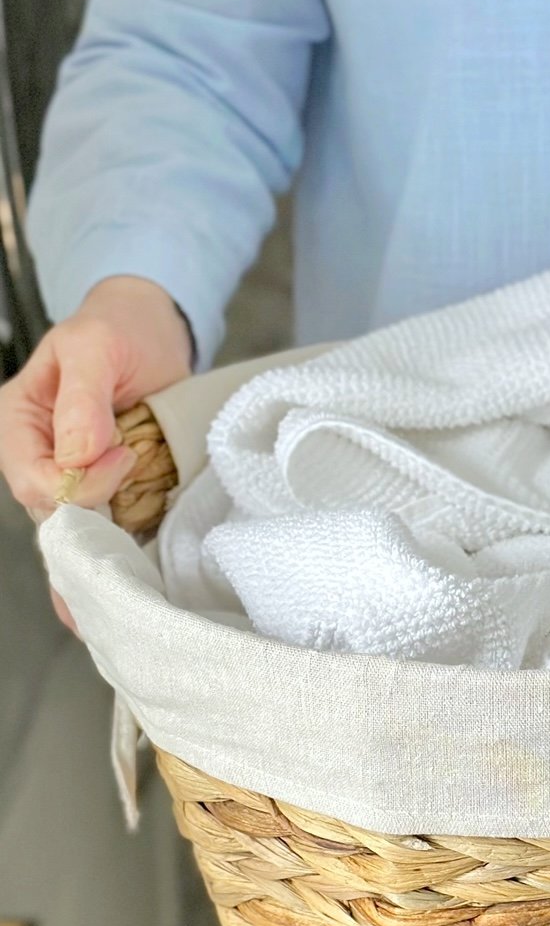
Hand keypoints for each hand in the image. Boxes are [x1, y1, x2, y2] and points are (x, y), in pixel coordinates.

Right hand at [0, 276, 192, 624]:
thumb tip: (78, 454)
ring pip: (82, 532)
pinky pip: (113, 530)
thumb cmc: (118, 329)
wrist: (154, 331)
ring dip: (106, 556)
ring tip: (127, 596)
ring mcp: (76, 479)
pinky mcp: (113, 490)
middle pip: (55, 515)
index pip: (32, 479)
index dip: (77, 483)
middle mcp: (40, 458)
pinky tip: (136, 586)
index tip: (123, 458)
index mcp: (20, 425)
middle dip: (91, 528)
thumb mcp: (95, 348)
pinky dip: (125, 555)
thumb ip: (82, 400)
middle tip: (137, 525)